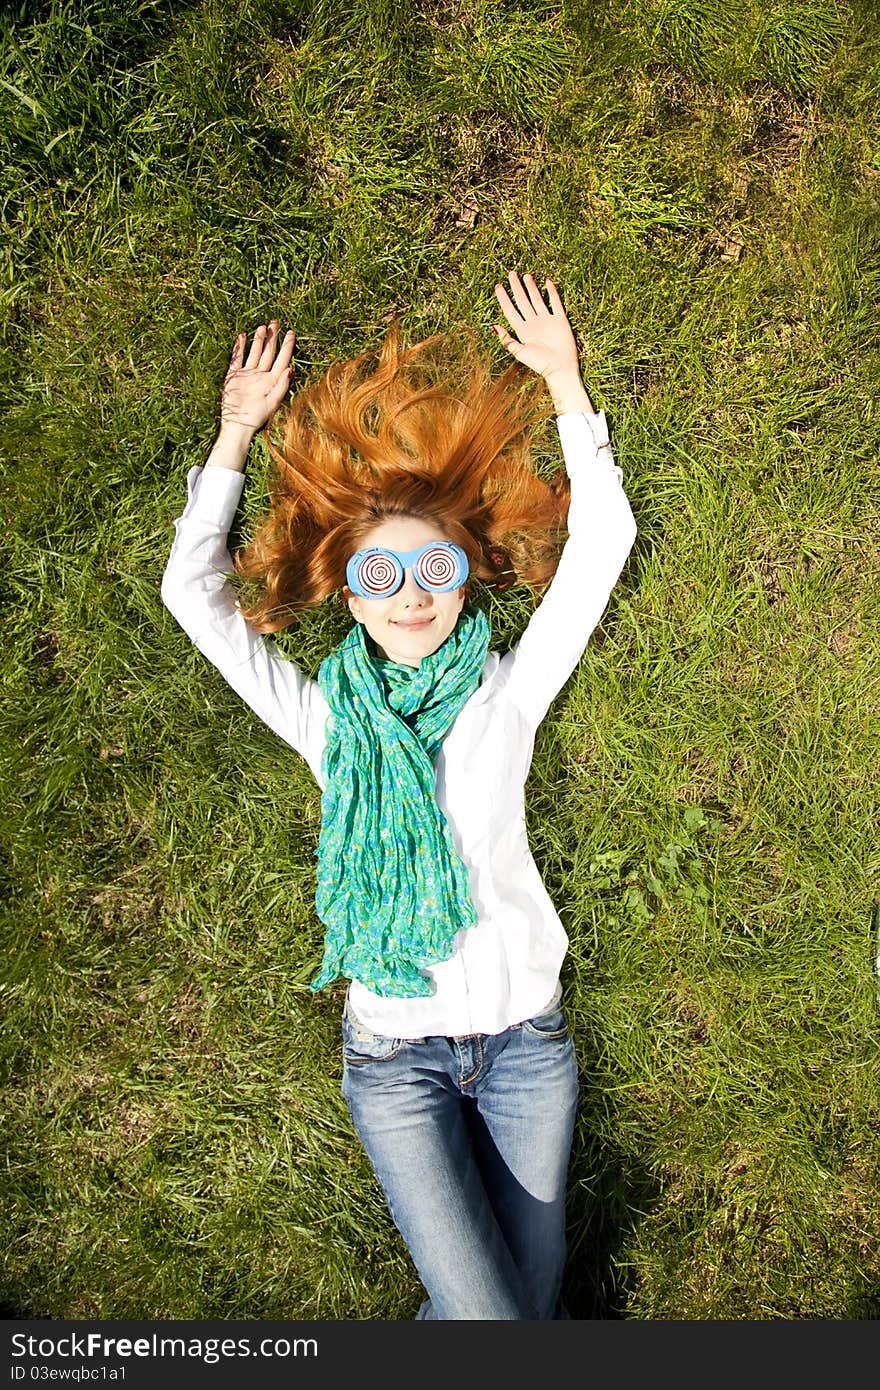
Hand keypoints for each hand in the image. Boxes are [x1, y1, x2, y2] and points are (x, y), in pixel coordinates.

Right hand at [218, 321, 295, 439]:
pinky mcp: (234, 376)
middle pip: (269, 352)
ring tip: (262, 327)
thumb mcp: (273, 401)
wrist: (237, 425)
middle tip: (275, 322)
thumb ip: (282, 385)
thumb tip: (291, 368)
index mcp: (273, 380)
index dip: (287, 346)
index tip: (291, 332)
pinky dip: (240, 347)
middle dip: (273, 337)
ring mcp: (247, 374)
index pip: (282, 358)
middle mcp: (261, 375)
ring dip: (259, 340)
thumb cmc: (257, 417)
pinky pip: (237, 358)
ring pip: (255, 352)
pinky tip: (243, 337)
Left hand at [492, 272, 580, 383]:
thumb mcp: (520, 352)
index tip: (498, 286)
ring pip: (537, 299)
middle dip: (516, 287)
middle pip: (522, 301)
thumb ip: (507, 340)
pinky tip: (548, 282)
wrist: (560, 369)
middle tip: (511, 273)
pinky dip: (552, 293)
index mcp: (522, 330)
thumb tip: (493, 326)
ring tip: (526, 276)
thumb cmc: (540, 364)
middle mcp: (533, 323)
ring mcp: (546, 321)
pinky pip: (555, 303)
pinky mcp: (560, 320)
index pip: (510, 310)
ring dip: (531, 288)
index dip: (504, 298)